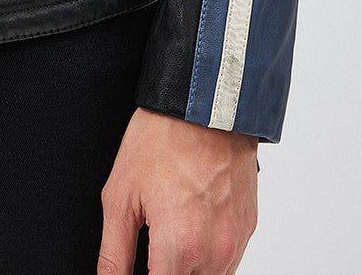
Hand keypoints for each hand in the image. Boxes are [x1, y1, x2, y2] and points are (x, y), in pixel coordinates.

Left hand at [98, 105, 259, 272]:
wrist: (204, 104)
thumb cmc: (161, 140)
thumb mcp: (120, 196)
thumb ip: (114, 253)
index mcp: (178, 248)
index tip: (138, 265)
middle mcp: (214, 253)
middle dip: (165, 271)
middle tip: (152, 246)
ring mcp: (235, 243)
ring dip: (187, 267)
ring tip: (171, 230)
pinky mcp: (248, 228)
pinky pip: (229, 261)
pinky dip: (210, 254)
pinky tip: (192, 225)